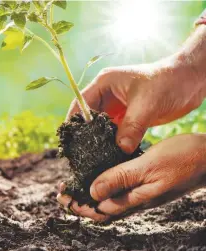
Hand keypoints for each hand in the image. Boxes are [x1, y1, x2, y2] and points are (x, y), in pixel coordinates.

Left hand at [57, 134, 205, 220]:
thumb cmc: (181, 159)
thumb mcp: (148, 166)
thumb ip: (121, 178)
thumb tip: (93, 193)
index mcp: (135, 199)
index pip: (99, 211)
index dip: (78, 205)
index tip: (62, 195)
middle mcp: (136, 200)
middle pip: (101, 208)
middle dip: (80, 202)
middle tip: (63, 191)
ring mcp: (141, 193)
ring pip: (109, 199)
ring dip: (90, 194)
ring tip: (76, 184)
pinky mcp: (145, 183)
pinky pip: (120, 189)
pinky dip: (105, 184)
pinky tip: (100, 174)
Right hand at [67, 26, 205, 153]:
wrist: (189, 82)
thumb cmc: (167, 83)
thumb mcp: (147, 104)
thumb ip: (132, 126)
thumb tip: (121, 149)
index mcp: (105, 83)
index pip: (81, 103)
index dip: (75, 122)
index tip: (71, 141)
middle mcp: (108, 95)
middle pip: (89, 117)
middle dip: (86, 134)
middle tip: (82, 154)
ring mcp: (118, 107)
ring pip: (102, 127)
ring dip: (100, 140)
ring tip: (95, 157)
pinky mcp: (129, 117)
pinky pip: (116, 132)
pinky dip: (114, 142)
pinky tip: (112, 154)